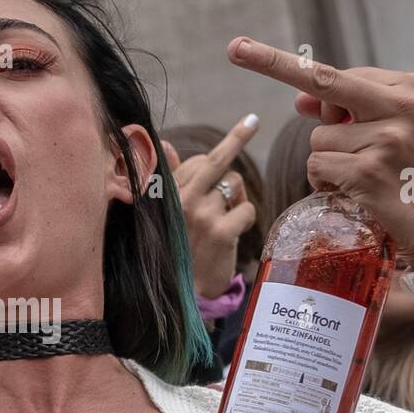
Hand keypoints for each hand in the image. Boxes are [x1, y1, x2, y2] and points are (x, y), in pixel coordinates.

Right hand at [163, 113, 258, 298]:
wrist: (182, 292)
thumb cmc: (175, 248)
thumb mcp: (166, 213)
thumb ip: (169, 177)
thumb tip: (163, 144)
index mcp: (167, 193)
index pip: (201, 159)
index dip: (226, 150)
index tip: (251, 121)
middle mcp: (181, 200)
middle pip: (220, 163)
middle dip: (235, 164)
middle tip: (247, 145)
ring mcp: (201, 215)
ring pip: (236, 186)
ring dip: (238, 200)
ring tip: (226, 220)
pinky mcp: (220, 233)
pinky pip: (247, 210)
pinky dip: (246, 220)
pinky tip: (234, 234)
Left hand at [227, 37, 413, 267]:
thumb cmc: (413, 175)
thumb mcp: (391, 132)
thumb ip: (351, 112)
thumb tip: (301, 101)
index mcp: (408, 87)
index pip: (339, 74)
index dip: (297, 74)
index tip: (246, 48)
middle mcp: (400, 105)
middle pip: (323, 81)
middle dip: (272, 63)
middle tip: (235, 47)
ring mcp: (386, 137)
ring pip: (318, 138)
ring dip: (327, 161)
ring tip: (362, 176)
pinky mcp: (369, 169)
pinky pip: (318, 167)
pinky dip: (325, 182)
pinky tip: (354, 191)